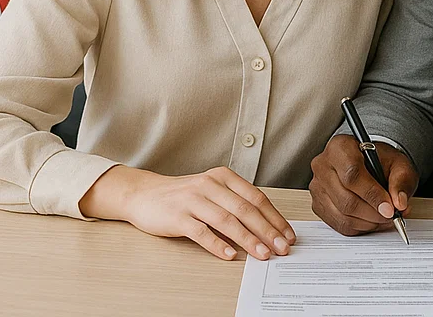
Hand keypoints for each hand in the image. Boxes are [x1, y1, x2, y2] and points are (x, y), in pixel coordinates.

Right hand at [79, 164, 295, 260]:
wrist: (145, 194)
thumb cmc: (184, 196)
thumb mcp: (212, 192)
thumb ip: (234, 204)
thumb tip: (264, 228)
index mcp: (223, 177)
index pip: (256, 197)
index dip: (274, 217)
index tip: (287, 234)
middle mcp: (210, 185)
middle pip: (245, 209)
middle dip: (267, 230)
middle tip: (282, 247)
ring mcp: (194, 200)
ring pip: (227, 221)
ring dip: (248, 240)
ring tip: (262, 254)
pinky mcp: (178, 216)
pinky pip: (201, 232)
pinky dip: (217, 245)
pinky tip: (230, 256)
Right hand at [309, 135, 418, 235]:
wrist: (369, 163)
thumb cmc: (381, 161)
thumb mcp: (398, 164)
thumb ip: (400, 181)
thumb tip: (399, 203)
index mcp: (340, 147)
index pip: (352, 174)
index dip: (372, 194)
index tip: (390, 208)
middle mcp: (323, 165)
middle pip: (346, 199)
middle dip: (373, 212)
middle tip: (391, 215)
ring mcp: (318, 187)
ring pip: (343, 215)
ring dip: (368, 222)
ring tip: (384, 218)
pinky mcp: (318, 205)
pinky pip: (339, 224)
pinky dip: (360, 227)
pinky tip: (372, 220)